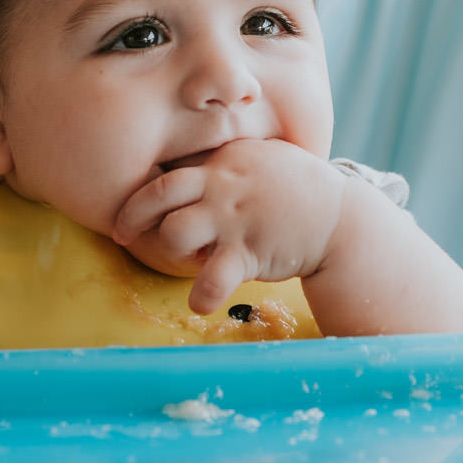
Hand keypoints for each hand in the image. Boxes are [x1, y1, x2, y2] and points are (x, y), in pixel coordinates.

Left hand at [112, 138, 347, 314]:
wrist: (340, 217)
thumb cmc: (298, 189)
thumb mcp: (262, 159)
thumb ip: (227, 161)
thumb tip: (189, 165)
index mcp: (225, 160)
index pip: (173, 168)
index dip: (149, 189)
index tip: (137, 206)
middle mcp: (224, 184)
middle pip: (159, 193)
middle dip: (132, 214)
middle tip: (122, 233)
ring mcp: (234, 218)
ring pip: (175, 233)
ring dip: (170, 251)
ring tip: (187, 259)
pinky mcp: (248, 251)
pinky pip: (212, 278)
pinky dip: (200, 295)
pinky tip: (200, 303)